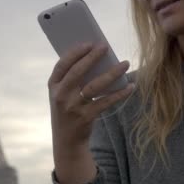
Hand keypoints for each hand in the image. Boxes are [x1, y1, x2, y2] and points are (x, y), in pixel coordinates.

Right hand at [48, 42, 134, 183]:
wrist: (66, 141)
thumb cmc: (67, 110)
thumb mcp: (62, 94)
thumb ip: (72, 78)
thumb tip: (96, 57)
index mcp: (53, 86)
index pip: (63, 65)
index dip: (75, 52)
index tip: (89, 43)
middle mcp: (61, 95)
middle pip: (78, 72)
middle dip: (92, 57)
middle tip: (105, 46)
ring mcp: (73, 107)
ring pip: (95, 86)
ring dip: (112, 73)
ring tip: (125, 64)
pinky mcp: (86, 117)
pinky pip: (106, 102)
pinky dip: (119, 93)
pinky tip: (130, 86)